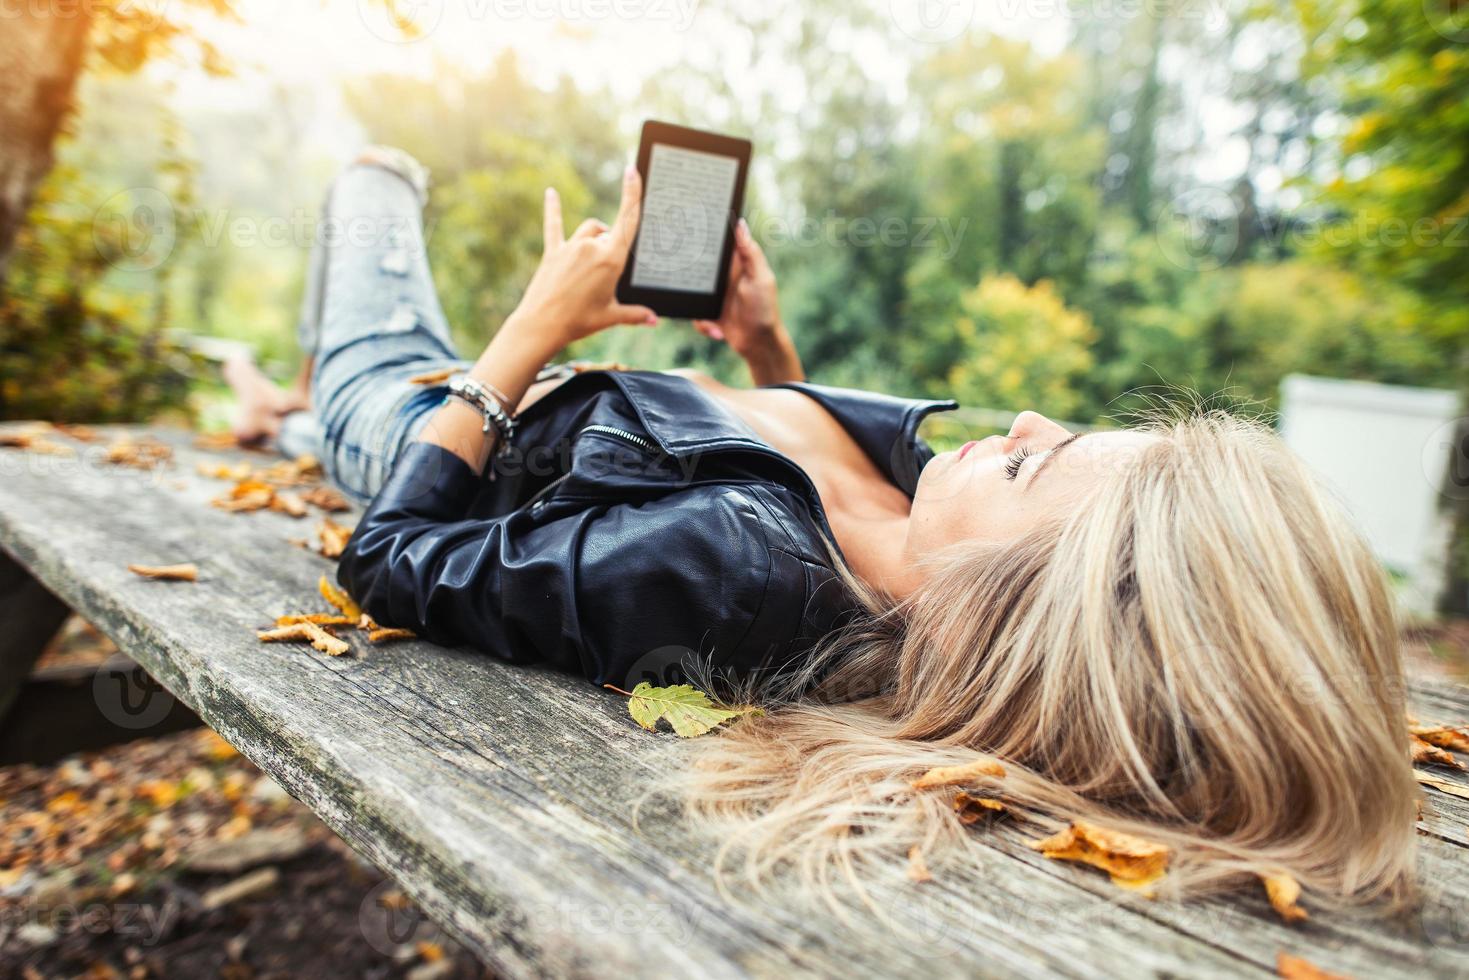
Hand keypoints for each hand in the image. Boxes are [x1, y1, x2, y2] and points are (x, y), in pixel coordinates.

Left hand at [510, 164, 657, 349]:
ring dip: (595, 237)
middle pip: (608, 232)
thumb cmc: (579, 322)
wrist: (542, 325)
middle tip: (606, 278)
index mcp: (611, 260)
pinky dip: (553, 208)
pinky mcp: (553, 251)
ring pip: (589, 230)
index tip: (632, 170)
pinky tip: (550, 192)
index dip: (632, 193)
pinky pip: (554, 225)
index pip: (627, 220)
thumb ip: (636, 314)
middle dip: (612, 247)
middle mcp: (591, 247)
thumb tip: (654, 320)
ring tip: (594, 258)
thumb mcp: (611, 317)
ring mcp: (570, 247)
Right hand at [693, 218, 781, 355]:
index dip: (708, 234)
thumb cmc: (764, 309)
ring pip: (692, 290)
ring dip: (698, 305)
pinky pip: (694, 313)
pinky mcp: (709, 312)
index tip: (693, 227)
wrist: (758, 344)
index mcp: (737, 264)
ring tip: (713, 317)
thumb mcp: (760, 278)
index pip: (720, 243)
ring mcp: (715, 295)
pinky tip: (717, 331)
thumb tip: (741, 224)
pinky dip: (703, 324)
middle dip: (691, 271)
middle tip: (689, 278)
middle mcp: (724, 277)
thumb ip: (750, 252)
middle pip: (700, 265)